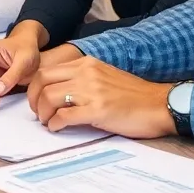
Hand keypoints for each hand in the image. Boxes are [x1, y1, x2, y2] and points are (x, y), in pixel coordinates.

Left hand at [26, 56, 175, 137]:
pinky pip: (64, 116)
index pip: (46, 70)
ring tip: (48, 122)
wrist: (160, 104)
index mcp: (86, 63)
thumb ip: (81, 80)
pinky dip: (55, 124)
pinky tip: (58, 128)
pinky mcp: (98, 110)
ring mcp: (92, 91)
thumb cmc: (133, 95)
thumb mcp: (103, 77)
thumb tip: (55, 92)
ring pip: (49, 97)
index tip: (36, 100)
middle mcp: (86, 73)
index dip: (34, 87)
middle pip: (42, 81)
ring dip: (42, 113)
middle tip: (38, 113)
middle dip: (33, 99)